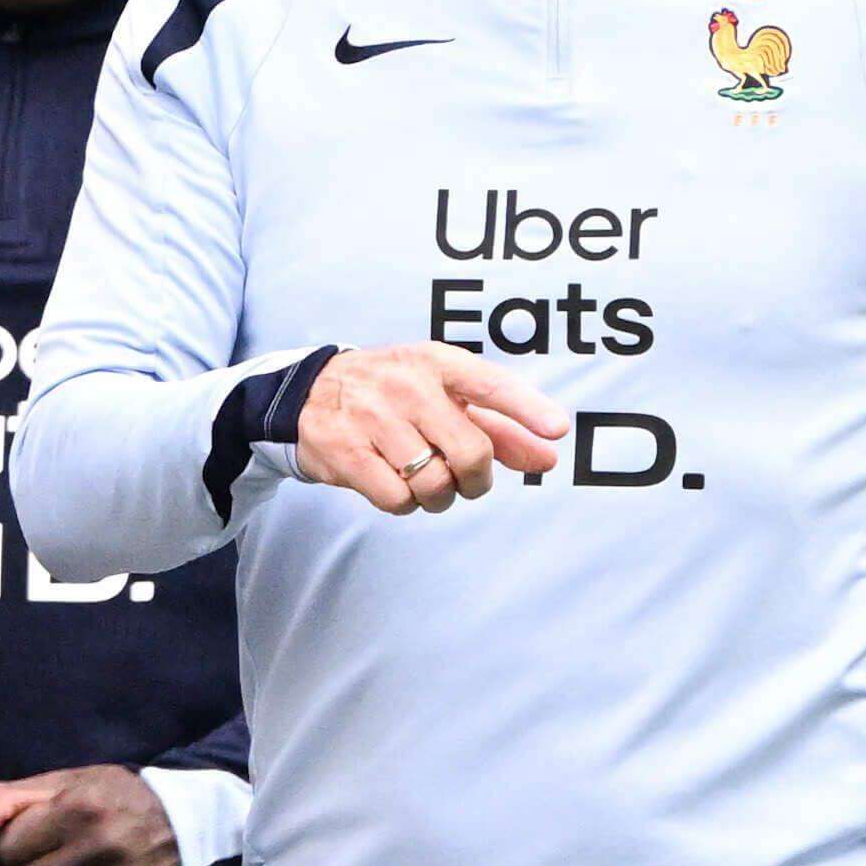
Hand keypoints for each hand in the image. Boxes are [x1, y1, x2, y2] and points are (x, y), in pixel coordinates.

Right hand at [294, 343, 564, 518]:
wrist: (308, 392)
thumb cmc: (392, 394)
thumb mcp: (442, 394)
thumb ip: (497, 427)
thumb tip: (547, 457)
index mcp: (436, 363)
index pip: (490, 384)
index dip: (527, 408)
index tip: (557, 430)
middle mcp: (406, 386)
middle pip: (470, 452)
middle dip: (477, 479)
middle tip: (467, 481)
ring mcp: (372, 418)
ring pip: (434, 483)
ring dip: (438, 496)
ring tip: (425, 482)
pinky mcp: (346, 452)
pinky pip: (396, 498)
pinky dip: (404, 502)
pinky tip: (394, 483)